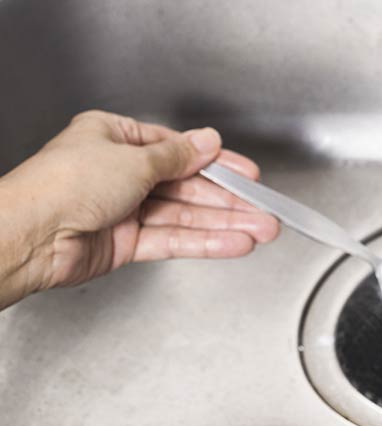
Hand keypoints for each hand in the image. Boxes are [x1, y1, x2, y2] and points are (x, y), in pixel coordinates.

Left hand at [0, 110, 277, 307]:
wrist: (30, 235)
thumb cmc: (64, 184)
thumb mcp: (134, 158)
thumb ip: (178, 156)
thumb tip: (207, 142)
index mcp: (116, 140)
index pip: (179, 151)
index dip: (217, 164)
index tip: (248, 174)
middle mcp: (121, 174)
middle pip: (187, 186)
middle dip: (229, 200)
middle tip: (264, 210)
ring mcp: (125, 210)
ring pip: (186, 216)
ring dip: (225, 224)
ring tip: (261, 230)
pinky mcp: (126, 243)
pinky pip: (174, 240)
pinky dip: (205, 242)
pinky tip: (234, 243)